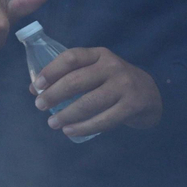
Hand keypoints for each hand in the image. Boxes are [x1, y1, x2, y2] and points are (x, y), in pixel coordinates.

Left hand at [32, 47, 162, 136]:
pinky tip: (69, 131)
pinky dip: (84, 127)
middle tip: (39, 106)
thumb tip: (35, 89)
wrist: (150, 94)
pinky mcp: (132, 106)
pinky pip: (104, 119)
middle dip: (54, 94)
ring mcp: (124, 86)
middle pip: (76, 81)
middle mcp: (112, 66)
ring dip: (66, 114)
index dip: (51, 71)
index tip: (37, 86)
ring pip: (88, 102)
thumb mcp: (96, 71)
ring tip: (52, 123)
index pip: (71, 57)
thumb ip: (71, 75)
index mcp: (99, 55)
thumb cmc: (113, 82)